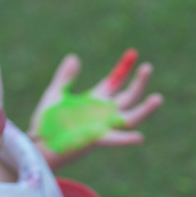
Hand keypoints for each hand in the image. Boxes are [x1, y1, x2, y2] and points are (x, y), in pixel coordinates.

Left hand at [29, 49, 163, 168]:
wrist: (38, 143)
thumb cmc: (48, 122)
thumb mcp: (56, 94)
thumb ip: (65, 77)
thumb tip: (75, 57)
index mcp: (96, 101)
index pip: (116, 82)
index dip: (125, 68)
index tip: (133, 53)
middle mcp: (104, 113)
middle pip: (129, 96)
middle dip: (140, 82)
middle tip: (147, 67)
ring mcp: (103, 126)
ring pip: (131, 118)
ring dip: (145, 110)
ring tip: (157, 98)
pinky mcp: (96, 139)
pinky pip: (114, 140)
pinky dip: (126, 140)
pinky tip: (139, 138)